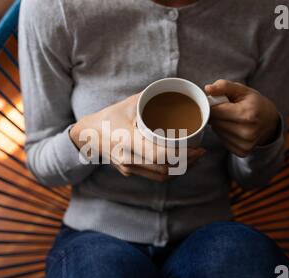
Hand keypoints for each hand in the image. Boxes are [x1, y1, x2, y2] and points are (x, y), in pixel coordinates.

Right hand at [70, 94, 205, 180]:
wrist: (88, 135)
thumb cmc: (109, 116)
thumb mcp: (129, 104)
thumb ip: (151, 98)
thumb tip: (175, 91)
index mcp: (127, 140)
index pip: (159, 155)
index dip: (182, 156)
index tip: (197, 149)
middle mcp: (127, 158)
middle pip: (163, 169)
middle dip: (186, 163)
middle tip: (201, 152)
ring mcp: (127, 168)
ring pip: (160, 176)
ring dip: (180, 170)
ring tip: (194, 159)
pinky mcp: (128, 172)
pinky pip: (153, 176)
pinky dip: (169, 172)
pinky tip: (179, 164)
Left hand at [205, 80, 279, 157]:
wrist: (270, 123)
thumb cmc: (255, 104)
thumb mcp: (242, 90)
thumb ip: (224, 86)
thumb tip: (207, 88)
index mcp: (246, 115)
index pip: (215, 111)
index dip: (212, 105)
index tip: (215, 102)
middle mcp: (246, 132)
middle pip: (215, 122)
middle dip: (215, 114)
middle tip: (225, 110)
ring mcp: (244, 144)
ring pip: (217, 132)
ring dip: (219, 124)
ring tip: (231, 119)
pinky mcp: (242, 152)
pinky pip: (222, 140)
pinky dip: (224, 133)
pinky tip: (233, 128)